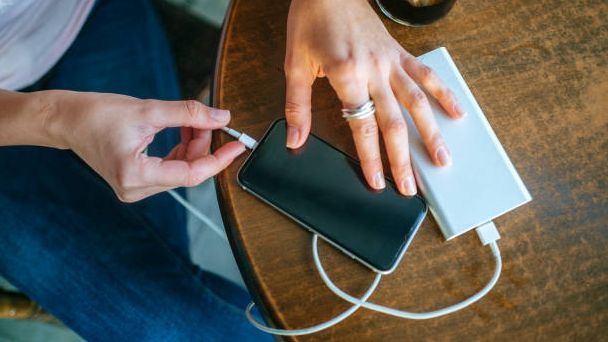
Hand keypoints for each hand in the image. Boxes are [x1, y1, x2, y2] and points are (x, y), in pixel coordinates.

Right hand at [43, 91, 244, 201]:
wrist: (67, 120)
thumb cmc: (97, 114)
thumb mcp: (148, 110)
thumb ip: (188, 114)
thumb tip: (221, 117)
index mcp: (135, 175)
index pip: (191, 174)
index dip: (218, 160)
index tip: (237, 146)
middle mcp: (135, 189)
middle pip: (187, 172)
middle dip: (203, 145)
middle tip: (209, 120)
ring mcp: (135, 189)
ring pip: (181, 171)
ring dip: (193, 147)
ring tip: (192, 121)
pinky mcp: (136, 182)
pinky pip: (170, 169)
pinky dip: (181, 151)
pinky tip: (183, 131)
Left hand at [284, 0, 464, 195]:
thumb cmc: (310, 21)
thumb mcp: (295, 65)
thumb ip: (297, 106)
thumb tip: (295, 139)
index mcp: (347, 74)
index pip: (362, 127)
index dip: (371, 159)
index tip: (378, 182)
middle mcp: (374, 70)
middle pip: (393, 123)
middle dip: (403, 159)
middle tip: (410, 187)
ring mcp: (391, 61)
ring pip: (417, 103)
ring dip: (431, 134)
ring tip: (442, 160)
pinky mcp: (399, 52)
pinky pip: (425, 74)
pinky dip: (443, 94)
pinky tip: (456, 113)